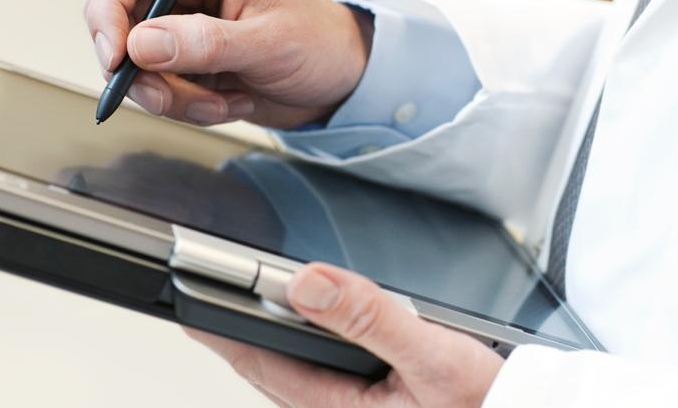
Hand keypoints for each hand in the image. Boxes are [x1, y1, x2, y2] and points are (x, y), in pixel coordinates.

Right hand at [84, 0, 372, 128]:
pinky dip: (188, 107)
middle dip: (139, 69)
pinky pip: (158, 91)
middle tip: (168, 98)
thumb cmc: (318, 43)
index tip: (115, 56)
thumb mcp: (269, 43)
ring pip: (135, 66)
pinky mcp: (183, 64)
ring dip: (172, 96)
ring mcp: (180, 28)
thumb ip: (206, 43)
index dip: (108, 8)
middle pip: (118, 21)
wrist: (341, 82)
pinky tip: (232, 102)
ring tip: (224, 102)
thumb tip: (140, 45)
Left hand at [188, 263, 502, 407]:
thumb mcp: (433, 355)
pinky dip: (305, 347)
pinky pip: (322, 377)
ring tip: (243, 304)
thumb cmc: (489, 404)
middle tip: (201, 296)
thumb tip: (308, 282)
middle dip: (237, 334)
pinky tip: (310, 327)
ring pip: (294, 374)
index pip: (262, 363)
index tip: (187, 301)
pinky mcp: (372, 406)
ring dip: (270, 340)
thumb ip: (370, 317)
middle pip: (270, 370)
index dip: (221, 330)